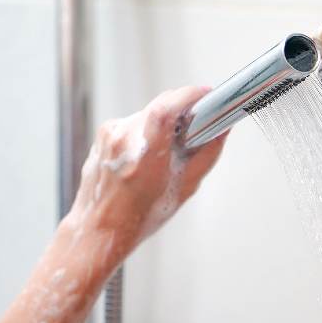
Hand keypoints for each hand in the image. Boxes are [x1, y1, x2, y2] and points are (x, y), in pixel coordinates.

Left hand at [66, 86, 227, 250]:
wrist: (99, 228)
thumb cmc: (140, 216)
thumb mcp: (184, 189)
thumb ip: (206, 155)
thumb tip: (222, 130)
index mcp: (145, 156)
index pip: (166, 108)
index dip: (189, 95)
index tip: (207, 94)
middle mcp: (124, 139)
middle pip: (161, 107)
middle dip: (182, 111)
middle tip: (197, 126)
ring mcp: (110, 134)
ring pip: (148, 114)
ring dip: (164, 124)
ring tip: (169, 151)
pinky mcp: (103, 133)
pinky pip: (134, 122)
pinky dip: (148, 131)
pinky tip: (148, 156)